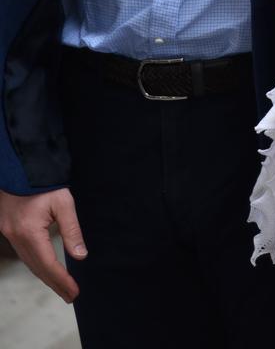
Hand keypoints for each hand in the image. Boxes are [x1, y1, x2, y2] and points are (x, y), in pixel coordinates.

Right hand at [0, 187, 86, 302]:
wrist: (22, 164)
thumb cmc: (43, 181)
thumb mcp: (63, 202)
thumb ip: (71, 230)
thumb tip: (80, 255)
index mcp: (28, 231)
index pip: (47, 264)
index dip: (61, 280)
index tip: (74, 291)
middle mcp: (15, 236)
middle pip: (36, 267)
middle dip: (54, 283)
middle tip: (70, 295)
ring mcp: (9, 233)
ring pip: (28, 262)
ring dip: (45, 275)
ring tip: (61, 286)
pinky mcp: (8, 228)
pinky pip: (23, 253)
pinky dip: (36, 264)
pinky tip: (46, 268)